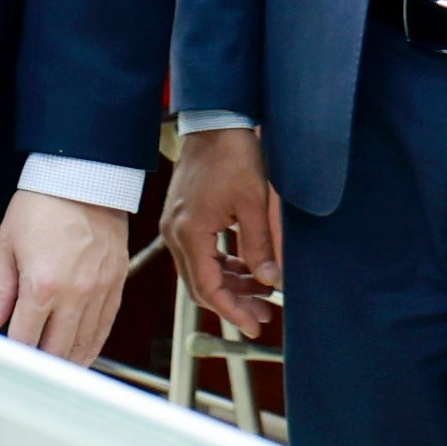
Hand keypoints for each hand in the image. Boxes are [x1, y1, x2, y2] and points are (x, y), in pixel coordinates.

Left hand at [0, 186, 131, 365]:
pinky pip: (105, 327)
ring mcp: (100, 290)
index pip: (26, 339)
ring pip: (85, 344)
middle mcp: (75, 293)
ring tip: (54, 371)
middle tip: (30, 374)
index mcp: (42, 285)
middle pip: (58, 350)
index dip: (15, 357)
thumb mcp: (7, 246)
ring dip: (68, 362)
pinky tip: (81, 353)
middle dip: (42, 366)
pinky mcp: (117, 284)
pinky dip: (92, 345)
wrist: (83, 178)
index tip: (8, 364)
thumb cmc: (43, 204)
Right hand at [159, 126, 283, 344]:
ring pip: (200, 270)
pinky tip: (246, 268)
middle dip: (232, 303)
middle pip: (200, 284)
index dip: (232, 311)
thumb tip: (271, 281)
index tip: (254, 325)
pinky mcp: (183, 217)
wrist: (215, 120)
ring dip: (229, 284)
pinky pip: (200, 253)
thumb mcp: (254, 203)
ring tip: (262, 293)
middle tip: (263, 315)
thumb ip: (260, 245)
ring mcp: (176, 225)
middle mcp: (176, 233)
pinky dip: (222, 265)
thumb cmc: (232, 155)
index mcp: (190, 233)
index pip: (207, 287)